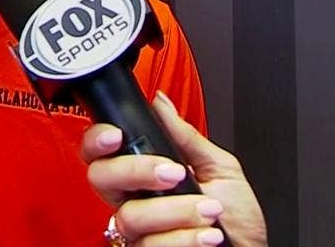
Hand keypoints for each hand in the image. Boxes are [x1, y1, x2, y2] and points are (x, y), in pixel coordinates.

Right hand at [80, 91, 267, 246]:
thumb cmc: (236, 219)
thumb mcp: (219, 168)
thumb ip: (186, 137)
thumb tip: (162, 102)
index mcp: (144, 175)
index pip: (101, 153)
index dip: (97, 140)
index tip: (118, 136)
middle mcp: (134, 201)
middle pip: (100, 178)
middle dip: (136, 170)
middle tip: (173, 174)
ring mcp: (138, 232)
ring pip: (130, 216)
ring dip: (178, 211)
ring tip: (209, 211)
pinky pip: (150, 245)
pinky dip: (185, 238)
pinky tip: (206, 236)